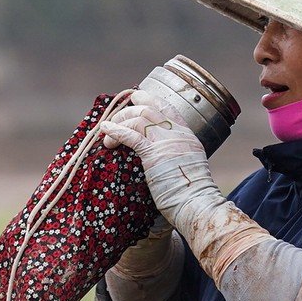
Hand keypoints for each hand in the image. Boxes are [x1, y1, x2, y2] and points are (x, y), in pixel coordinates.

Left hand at [97, 94, 220, 228]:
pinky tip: (105, 130)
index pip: (168, 108)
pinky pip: (131, 136)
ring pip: (139, 118)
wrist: (196, 203)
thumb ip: (176, 153)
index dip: (150, 99)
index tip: (137, 97)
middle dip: (129, 109)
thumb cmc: (191, 193)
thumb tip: (163, 154)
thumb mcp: (189, 164)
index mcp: (187, 135)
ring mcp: (166, 142)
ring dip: (120, 121)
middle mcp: (177, 134)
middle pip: (150, 109)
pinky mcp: (154, 154)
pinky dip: (115, 131)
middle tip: (117, 116)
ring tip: (107, 132)